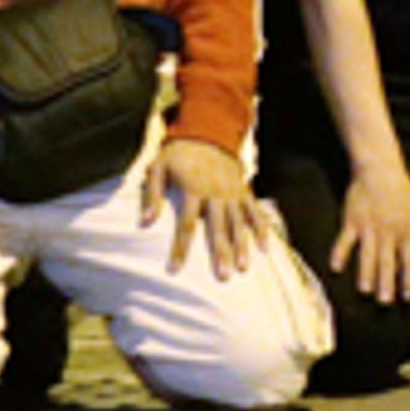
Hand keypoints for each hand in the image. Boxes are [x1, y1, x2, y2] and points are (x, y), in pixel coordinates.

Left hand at [143, 137, 270, 277]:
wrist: (208, 132)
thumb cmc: (178, 154)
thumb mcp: (157, 168)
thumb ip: (151, 195)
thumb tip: (144, 222)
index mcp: (193, 190)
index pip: (186, 226)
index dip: (180, 249)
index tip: (174, 270)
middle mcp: (216, 194)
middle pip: (219, 229)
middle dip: (221, 254)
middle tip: (223, 277)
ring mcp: (233, 193)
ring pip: (240, 224)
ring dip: (243, 246)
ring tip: (243, 269)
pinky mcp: (244, 192)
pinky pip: (255, 213)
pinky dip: (262, 230)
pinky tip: (265, 250)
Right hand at [328, 160, 409, 305]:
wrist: (381, 169)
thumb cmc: (404, 192)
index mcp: (407, 232)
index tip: (408, 297)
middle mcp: (389, 233)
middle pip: (388, 261)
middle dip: (387, 283)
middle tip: (385, 302)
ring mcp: (369, 227)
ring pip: (368, 254)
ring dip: (366, 273)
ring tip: (365, 291)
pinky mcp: (352, 220)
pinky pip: (345, 239)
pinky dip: (340, 252)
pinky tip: (336, 267)